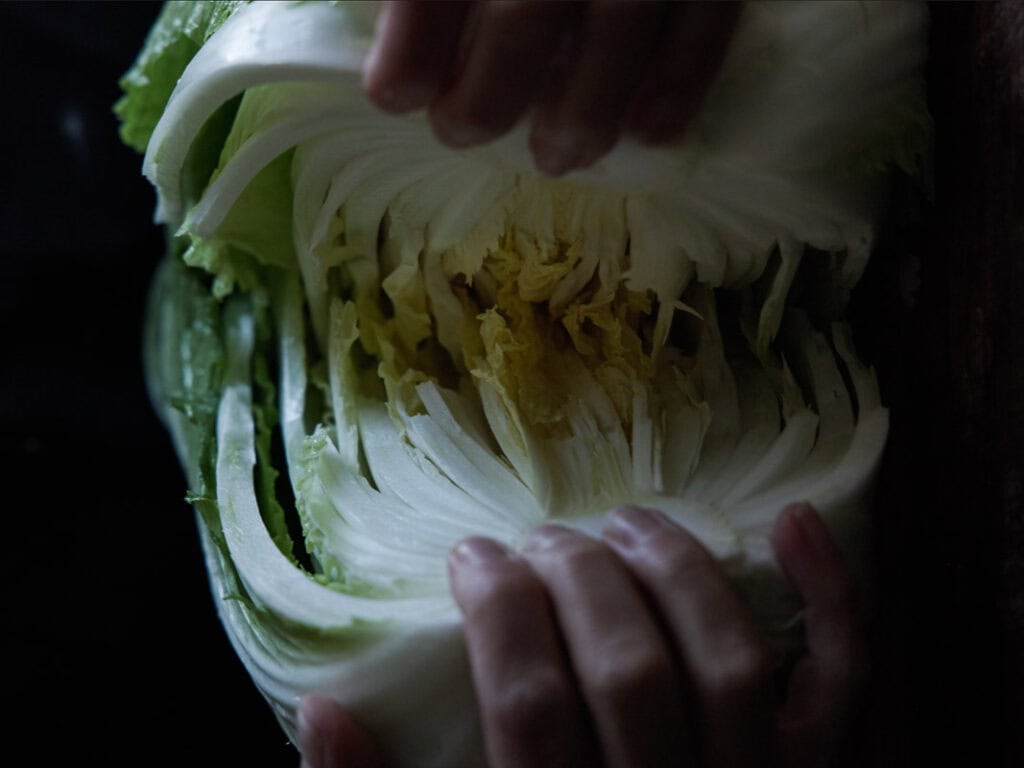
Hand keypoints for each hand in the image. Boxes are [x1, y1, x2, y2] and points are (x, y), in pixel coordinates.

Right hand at [297, 503, 866, 766]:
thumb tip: (323, 709)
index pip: (531, 702)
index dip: (498, 608)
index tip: (471, 557)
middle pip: (631, 668)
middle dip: (576, 575)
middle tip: (538, 540)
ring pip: (731, 663)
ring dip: (676, 570)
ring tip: (623, 523)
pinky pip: (842, 690)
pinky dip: (831, 603)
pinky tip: (790, 523)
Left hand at [362, 1, 739, 174]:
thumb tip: (389, 1)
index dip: (417, 35)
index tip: (393, 96)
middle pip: (530, 5)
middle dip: (491, 90)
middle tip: (461, 134)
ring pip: (625, 18)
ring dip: (588, 107)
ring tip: (559, 157)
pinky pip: (713, 8)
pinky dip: (685, 73)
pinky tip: (654, 130)